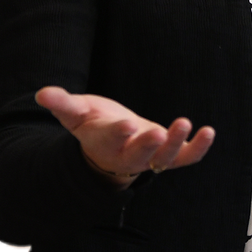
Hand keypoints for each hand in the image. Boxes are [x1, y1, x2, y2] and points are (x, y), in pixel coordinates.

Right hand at [36, 86, 215, 189]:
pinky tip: (209, 132)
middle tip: (158, 132)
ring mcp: (150, 157)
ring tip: (185, 123)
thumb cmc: (93, 124)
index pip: (110, 138)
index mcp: (104, 142)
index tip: (127, 123)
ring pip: (164, 158)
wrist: (110, 147)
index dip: (118, 133)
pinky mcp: (169, 155)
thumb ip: (63, 103)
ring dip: (176, 144)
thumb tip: (42, 93)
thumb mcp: (76, 112)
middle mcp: (128, 154)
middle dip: (148, 144)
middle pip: (139, 154)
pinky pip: (185, 158)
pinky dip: (198, 148)